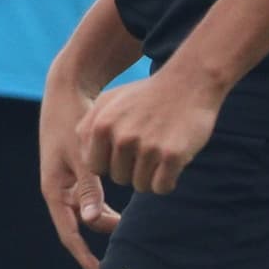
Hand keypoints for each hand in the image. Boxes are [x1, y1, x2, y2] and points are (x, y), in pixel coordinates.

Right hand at [37, 66, 119, 268]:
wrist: (66, 89)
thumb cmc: (72, 119)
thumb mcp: (81, 154)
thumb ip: (89, 187)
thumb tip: (91, 221)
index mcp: (54, 189)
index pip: (68, 233)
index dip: (84, 255)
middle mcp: (58, 189)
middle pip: (82, 223)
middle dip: (102, 236)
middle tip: (129, 248)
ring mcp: (67, 180)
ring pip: (89, 210)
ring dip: (107, 219)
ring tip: (132, 227)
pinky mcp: (76, 170)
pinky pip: (92, 195)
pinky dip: (107, 202)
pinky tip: (128, 205)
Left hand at [74, 66, 222, 198]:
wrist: (189, 81)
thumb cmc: (148, 94)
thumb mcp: (110, 100)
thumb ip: (89, 125)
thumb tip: (78, 152)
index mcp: (102, 126)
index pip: (96, 168)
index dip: (111, 164)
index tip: (126, 152)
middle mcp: (121, 137)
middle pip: (119, 179)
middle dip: (133, 170)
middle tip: (149, 150)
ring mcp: (147, 147)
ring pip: (141, 186)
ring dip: (152, 176)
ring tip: (161, 154)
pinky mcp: (172, 155)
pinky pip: (162, 187)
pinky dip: (167, 181)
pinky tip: (173, 163)